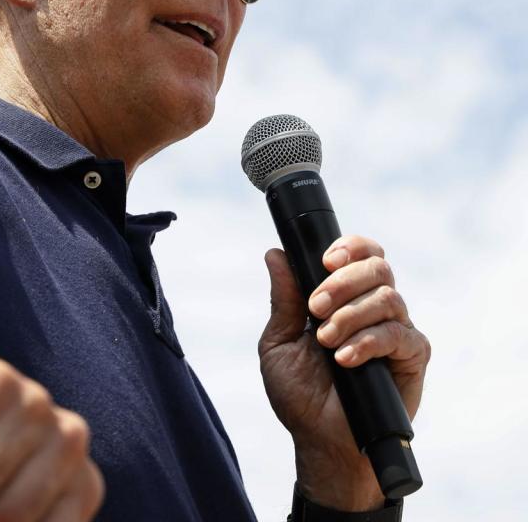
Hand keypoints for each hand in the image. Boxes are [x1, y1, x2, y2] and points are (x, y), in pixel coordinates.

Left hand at [258, 235, 430, 510]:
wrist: (320, 440)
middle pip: (378, 267)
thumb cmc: (300, 392)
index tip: (325, 260)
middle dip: (343, 282)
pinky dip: (368, 342)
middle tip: (316, 308)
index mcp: (344, 297)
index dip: (349, 247)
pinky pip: (399, 335)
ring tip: (325, 341)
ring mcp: (396, 331)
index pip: (361, 254)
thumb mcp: (279, 341)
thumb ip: (284, 299)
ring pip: (388, 298)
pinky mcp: (412, 357)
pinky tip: (344, 359)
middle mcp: (374, 308)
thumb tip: (275, 254)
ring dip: (350, 315)